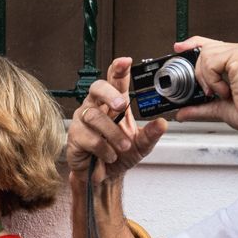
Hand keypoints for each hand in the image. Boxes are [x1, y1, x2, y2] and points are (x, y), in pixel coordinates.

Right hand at [67, 57, 166, 183]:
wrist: (105, 176)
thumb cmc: (120, 155)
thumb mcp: (141, 145)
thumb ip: (151, 134)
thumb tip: (163, 123)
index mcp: (114, 103)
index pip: (115, 80)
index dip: (118, 69)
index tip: (126, 61)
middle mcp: (96, 106)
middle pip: (97, 88)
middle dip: (109, 94)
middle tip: (121, 105)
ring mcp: (83, 120)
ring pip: (95, 117)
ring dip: (113, 134)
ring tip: (123, 147)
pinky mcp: (75, 136)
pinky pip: (89, 138)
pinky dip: (104, 149)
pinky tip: (109, 156)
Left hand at [172, 36, 237, 145]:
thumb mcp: (221, 108)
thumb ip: (200, 107)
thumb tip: (183, 112)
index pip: (212, 45)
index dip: (193, 45)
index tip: (179, 49)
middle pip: (205, 48)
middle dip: (198, 71)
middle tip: (208, 92)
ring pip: (206, 53)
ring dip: (206, 78)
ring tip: (221, 93)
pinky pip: (211, 60)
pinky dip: (212, 79)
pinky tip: (226, 90)